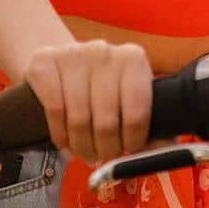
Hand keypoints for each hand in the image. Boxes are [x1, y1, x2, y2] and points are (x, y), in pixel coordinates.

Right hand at [23, 40, 152, 162]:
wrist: (61, 63)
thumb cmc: (102, 87)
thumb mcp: (128, 98)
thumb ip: (150, 125)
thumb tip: (164, 152)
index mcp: (133, 58)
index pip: (137, 112)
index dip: (133, 141)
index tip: (127, 150)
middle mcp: (104, 51)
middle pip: (106, 120)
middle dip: (105, 149)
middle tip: (102, 156)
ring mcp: (73, 54)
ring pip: (79, 119)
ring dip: (82, 147)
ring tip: (84, 153)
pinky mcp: (45, 62)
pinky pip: (54, 111)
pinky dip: (60, 135)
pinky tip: (65, 142)